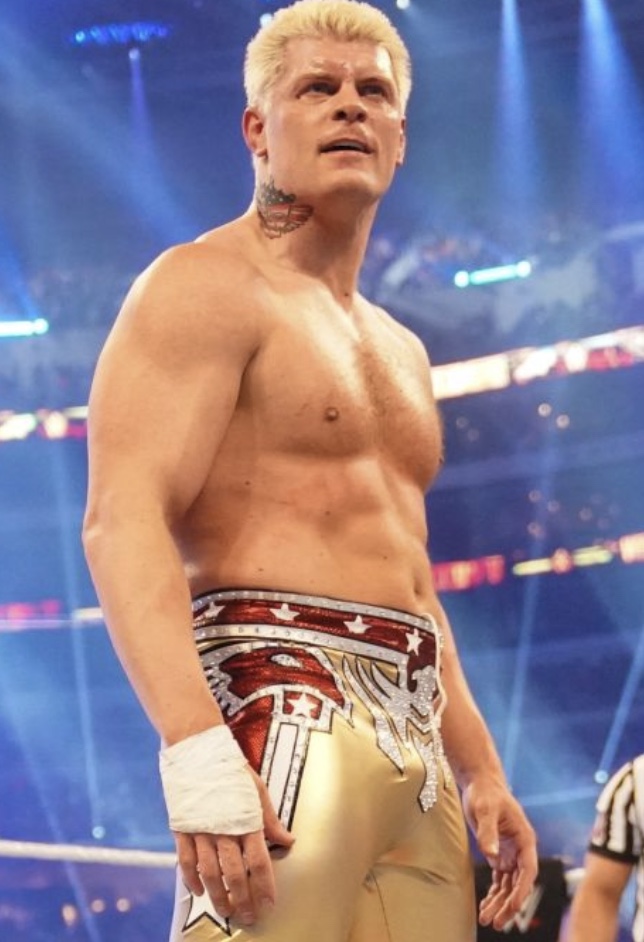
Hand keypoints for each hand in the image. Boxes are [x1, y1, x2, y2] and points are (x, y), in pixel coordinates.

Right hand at [174, 768, 294, 926]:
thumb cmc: (230, 769)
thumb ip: (270, 819)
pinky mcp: (182, 828)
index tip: (269, 904)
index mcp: (246, 820)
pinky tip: (198, 891)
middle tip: (248, 917)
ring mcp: (201, 830)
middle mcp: (224, 829)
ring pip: (210, 872)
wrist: (197, 749)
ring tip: (226, 911)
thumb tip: (288, 841)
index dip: (264, 886)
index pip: (258, 862)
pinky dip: (191, 879)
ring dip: (218, 895)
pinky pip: (186, 861)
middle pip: (234, 874)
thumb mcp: (257, 789)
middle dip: (242, 899)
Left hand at [461, 777, 537, 929]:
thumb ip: (488, 832)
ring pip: (508, 885)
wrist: (480, 784)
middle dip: (509, 905)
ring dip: (500, 903)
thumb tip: (491, 854)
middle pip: (519, 884)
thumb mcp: (485, 809)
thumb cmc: (486, 793)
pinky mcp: (499, 855)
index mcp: (525, 839)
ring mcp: (511, 854)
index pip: (528, 871)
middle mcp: (521, 850)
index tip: (513, 906)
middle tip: (497, 923)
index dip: (522, 891)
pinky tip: (486, 908)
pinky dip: (493, 894)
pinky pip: (499, 880)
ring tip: (488, 921)